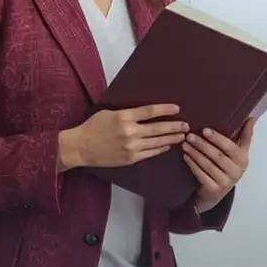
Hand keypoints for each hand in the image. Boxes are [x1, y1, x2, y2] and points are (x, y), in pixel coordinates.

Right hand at [58, 103, 186, 170]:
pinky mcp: (131, 158)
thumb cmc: (92, 128)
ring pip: (158, 141)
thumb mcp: (107, 113)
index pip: (149, 112)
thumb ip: (126, 113)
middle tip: (186, 125)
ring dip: (172, 138)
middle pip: (158, 128)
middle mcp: (129, 132)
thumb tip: (145, 112)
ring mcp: (131, 146)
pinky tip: (167, 146)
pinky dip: (161, 148)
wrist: (80, 147)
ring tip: (182, 135)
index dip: (165, 109)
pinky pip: (151, 153)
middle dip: (175, 126)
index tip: (177, 108)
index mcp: (123, 117)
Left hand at [186, 117, 255, 213]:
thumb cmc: (226, 167)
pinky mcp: (214, 189)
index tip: (204, 130)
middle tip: (189, 135)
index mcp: (243, 159)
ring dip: (195, 153)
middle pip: (217, 155)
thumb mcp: (237, 152)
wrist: (217, 192)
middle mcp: (237, 171)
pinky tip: (185, 156)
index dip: (218, 138)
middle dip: (202, 145)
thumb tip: (251, 118)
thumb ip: (244, 136)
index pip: (230, 147)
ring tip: (184, 144)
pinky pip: (201, 175)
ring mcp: (226, 182)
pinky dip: (192, 164)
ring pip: (208, 165)